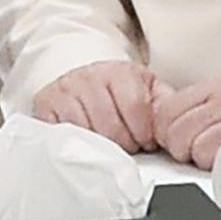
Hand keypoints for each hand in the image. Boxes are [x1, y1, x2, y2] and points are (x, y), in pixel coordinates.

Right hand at [32, 60, 162, 153]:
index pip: (135, 106)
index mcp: (120, 71)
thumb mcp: (145, 88)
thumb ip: (164, 102)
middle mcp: (90, 76)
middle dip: (125, 144)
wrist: (82, 76)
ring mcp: (66, 90)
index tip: (147, 142)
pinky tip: (86, 144)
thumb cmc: (117, 88)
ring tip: (109, 148)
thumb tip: (175, 123)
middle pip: (110, 124)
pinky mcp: (46, 104)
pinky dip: (75, 144)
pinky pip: (61, 133)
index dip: (144, 132)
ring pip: (86, 130)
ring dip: (100, 147)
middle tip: (129, 148)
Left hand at [154, 68, 220, 173]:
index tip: (176, 134)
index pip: (167, 111)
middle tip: (198, 147)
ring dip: (204, 158)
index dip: (167, 128)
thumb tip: (175, 114)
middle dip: (182, 147)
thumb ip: (205, 97)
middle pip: (176, 134)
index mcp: (218, 85)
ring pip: (196, 151)